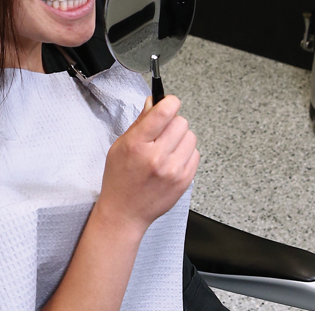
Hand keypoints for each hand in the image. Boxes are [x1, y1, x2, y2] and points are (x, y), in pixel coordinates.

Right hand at [95, 95, 198, 234]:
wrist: (125, 212)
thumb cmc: (120, 179)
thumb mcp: (120, 146)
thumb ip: (140, 122)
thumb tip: (153, 102)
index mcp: (137, 145)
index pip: (163, 112)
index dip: (169, 102)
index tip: (168, 102)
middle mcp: (157, 157)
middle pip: (181, 122)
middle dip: (172, 123)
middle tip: (162, 132)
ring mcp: (173, 170)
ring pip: (191, 136)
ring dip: (180, 138)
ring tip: (167, 148)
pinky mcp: (184, 180)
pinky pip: (195, 154)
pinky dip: (185, 154)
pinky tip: (172, 161)